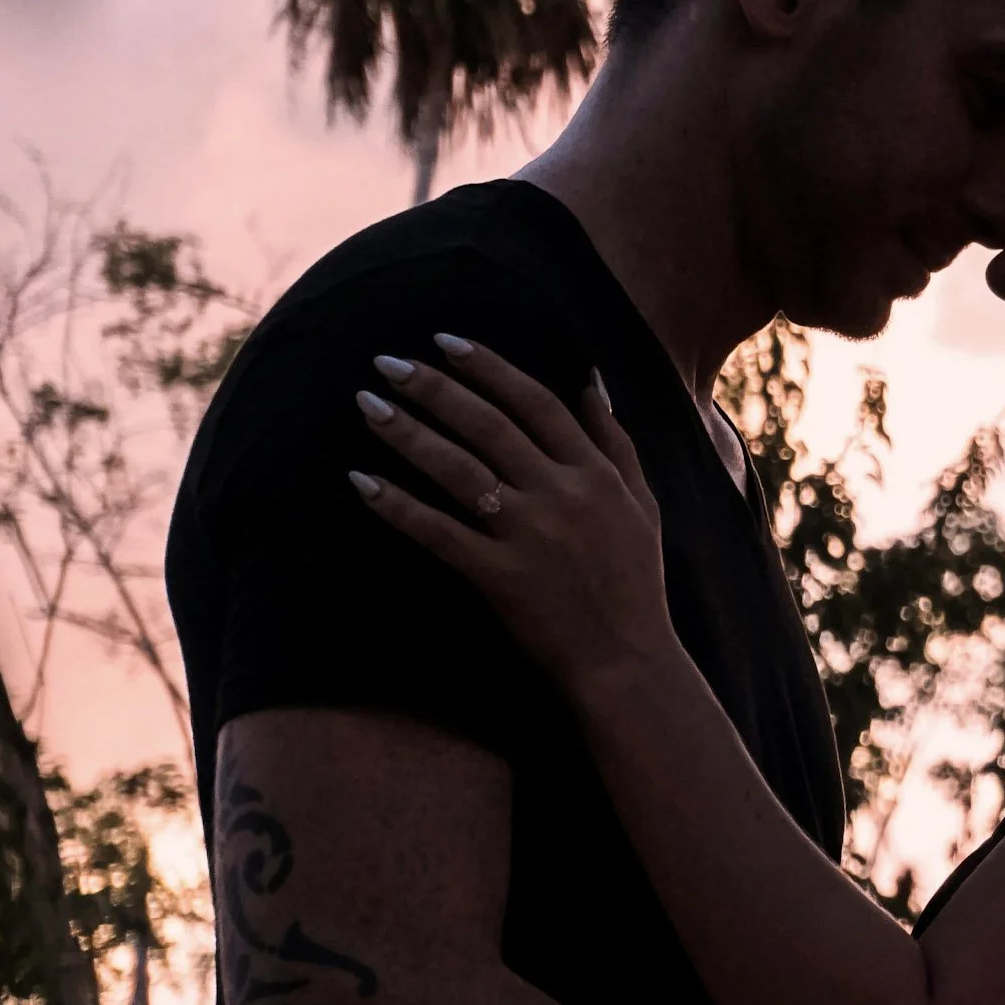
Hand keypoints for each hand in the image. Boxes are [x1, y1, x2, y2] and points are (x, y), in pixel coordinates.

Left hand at [349, 338, 674, 694]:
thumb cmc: (637, 584)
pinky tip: (362, 482)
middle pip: (488, 425)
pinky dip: (398, 505)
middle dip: (434, 388)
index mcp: (596, 474)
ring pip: (458, 469)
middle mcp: (563, 495)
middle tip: (386, 362)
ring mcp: (530, 536)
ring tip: (367, 406)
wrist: (630, 663)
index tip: (445, 341)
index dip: (488, 367)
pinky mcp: (500, 578)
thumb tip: (591, 382)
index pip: (536, 403)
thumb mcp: (642, 504)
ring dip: (408, 432)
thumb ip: (616, 441)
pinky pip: (438, 532)